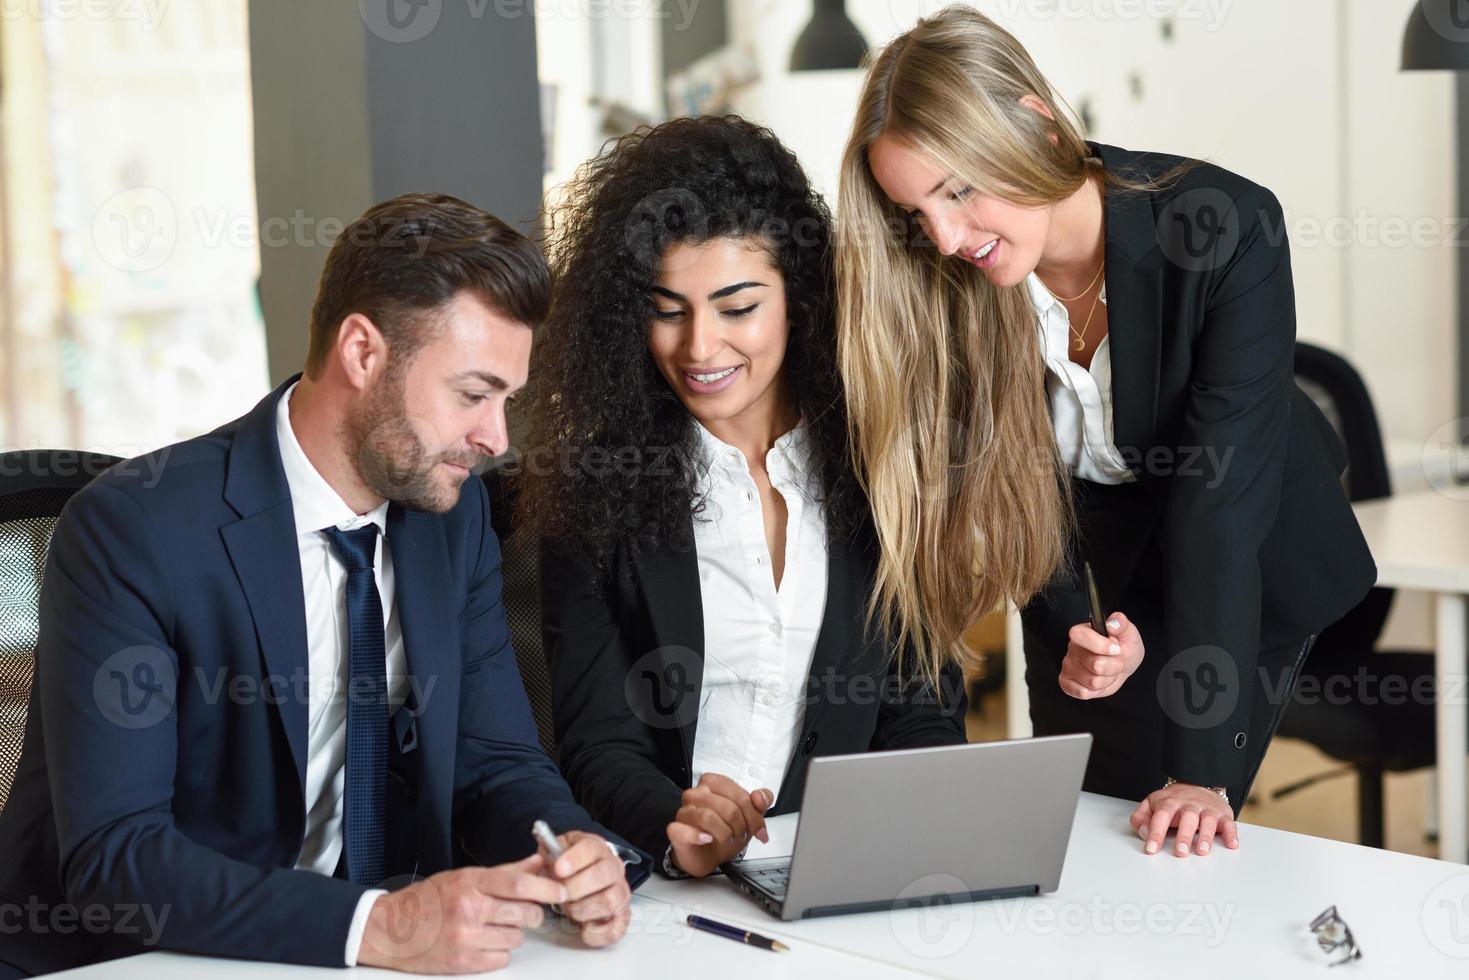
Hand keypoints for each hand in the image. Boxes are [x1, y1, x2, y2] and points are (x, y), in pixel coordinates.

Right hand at [357, 854, 564, 973]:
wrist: (389, 930)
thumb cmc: (429, 900)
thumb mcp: (464, 877)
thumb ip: (505, 871)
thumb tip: (539, 861)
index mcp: (469, 883)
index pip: (518, 884)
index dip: (546, 887)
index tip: (561, 890)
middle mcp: (468, 910)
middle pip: (524, 913)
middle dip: (533, 913)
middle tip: (525, 911)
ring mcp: (465, 938)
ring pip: (516, 938)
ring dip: (513, 933)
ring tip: (492, 926)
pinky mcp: (462, 963)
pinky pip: (502, 958)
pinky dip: (499, 951)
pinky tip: (483, 942)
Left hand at [540, 830, 633, 947]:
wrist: (583, 880)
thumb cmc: (570, 869)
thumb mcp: (557, 852)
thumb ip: (549, 852)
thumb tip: (542, 856)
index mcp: (597, 849)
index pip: (591, 849)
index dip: (575, 859)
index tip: (558, 869)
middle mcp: (613, 869)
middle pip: (604, 874)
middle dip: (576, 887)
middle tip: (561, 894)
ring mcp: (620, 892)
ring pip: (610, 901)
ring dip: (584, 909)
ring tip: (571, 909)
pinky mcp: (622, 916)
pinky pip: (616, 928)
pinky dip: (597, 933)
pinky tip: (583, 928)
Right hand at [665, 773, 773, 877]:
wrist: (707, 854)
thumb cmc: (724, 831)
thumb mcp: (748, 816)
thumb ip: (760, 802)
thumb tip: (760, 797)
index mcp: (713, 783)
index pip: (739, 795)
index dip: (753, 815)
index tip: (758, 830)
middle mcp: (696, 793)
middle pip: (727, 807)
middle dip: (741, 826)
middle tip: (741, 835)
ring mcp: (684, 811)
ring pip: (708, 817)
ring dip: (725, 834)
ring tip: (727, 839)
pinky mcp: (675, 830)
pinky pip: (683, 831)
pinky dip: (698, 837)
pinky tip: (707, 839)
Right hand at [1058, 611, 1142, 699]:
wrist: (1122, 665)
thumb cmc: (1123, 647)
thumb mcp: (1129, 633)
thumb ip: (1121, 623)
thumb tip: (1112, 623)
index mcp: (1083, 632)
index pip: (1078, 634)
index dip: (1100, 645)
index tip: (1116, 649)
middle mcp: (1072, 648)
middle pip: (1095, 664)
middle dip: (1113, 666)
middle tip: (1116, 661)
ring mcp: (1068, 666)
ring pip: (1093, 681)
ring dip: (1108, 679)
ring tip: (1109, 671)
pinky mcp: (1066, 683)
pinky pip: (1083, 692)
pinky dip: (1097, 690)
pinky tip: (1100, 681)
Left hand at [1130, 782, 1239, 857]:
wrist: (1198, 783)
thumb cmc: (1174, 800)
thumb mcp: (1152, 804)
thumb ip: (1141, 817)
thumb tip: (1143, 833)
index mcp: (1170, 802)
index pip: (1161, 816)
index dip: (1155, 833)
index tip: (1151, 849)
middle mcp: (1189, 805)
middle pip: (1187, 818)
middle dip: (1184, 836)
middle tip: (1180, 853)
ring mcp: (1207, 809)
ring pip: (1208, 820)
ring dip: (1206, 836)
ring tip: (1202, 851)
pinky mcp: (1223, 814)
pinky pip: (1229, 823)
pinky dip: (1231, 834)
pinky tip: (1232, 845)